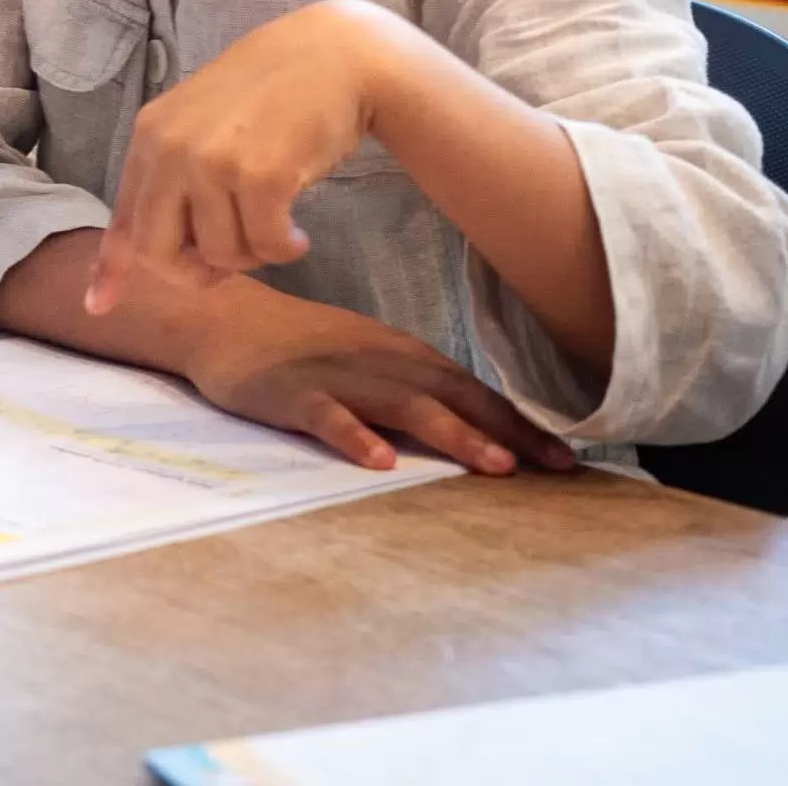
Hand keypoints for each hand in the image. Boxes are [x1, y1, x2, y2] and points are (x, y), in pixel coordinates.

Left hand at [91, 0, 399, 312]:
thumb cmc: (271, 98)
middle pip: (160, 253)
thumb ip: (174, 179)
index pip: (124, 217)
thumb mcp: (203, 127)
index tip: (96, 306)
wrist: (332, 55)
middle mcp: (169, 148)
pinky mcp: (260, 175)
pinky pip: (266, 247)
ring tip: (276, 222)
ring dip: (254, 255)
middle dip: (196, 273)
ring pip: (220, 256)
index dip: (112, 268)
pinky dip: (285, 249)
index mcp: (149, 136)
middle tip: (232, 265)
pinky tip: (301, 231)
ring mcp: (212, 160)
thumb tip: (150, 254)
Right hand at [183, 286, 575, 475]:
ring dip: (453, 433)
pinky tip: (379, 460)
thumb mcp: (365, 359)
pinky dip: (354, 436)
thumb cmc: (300, 347)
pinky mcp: (291, 393)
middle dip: (507, 431)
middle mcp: (378, 361)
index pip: (472, 390)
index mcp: (400, 355)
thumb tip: (481, 431)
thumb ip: (414, 388)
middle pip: (452, 395)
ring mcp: (334, 376)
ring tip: (494, 465)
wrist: (220, 319)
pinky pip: (326, 415)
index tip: (567, 459)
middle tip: (554, 467)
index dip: (520, 423)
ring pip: (403, 404)